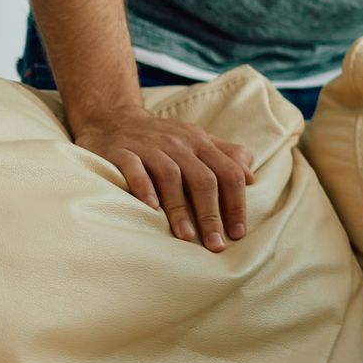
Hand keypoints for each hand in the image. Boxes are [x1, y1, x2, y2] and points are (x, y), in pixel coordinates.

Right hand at [72, 106, 255, 250]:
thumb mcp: (197, 140)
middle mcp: (178, 143)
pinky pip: (134, 168)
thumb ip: (225, 156)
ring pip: (171, 176)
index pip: (228, 173)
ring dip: (180, 208)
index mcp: (200, 143)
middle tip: (216, 244)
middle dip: (211, 214)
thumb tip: (251, 178)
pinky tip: (151, 208)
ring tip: (186, 236)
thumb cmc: (162, 138)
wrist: (112, 119)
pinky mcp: (120, 151)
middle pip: (203, 179)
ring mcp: (149, 146)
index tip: (238, 233)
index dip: (236, 204)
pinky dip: (143, 187)